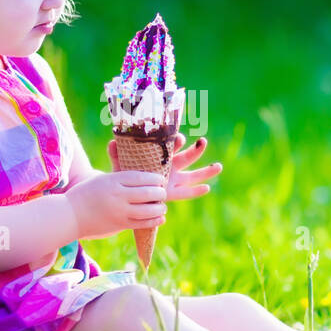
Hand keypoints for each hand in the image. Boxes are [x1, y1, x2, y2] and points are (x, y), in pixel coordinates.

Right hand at [64, 169, 167, 240]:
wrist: (70, 215)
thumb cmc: (87, 194)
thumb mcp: (102, 179)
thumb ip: (121, 177)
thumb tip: (145, 178)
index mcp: (113, 180)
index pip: (141, 177)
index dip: (155, 178)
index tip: (161, 179)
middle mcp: (118, 195)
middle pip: (148, 193)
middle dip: (160, 192)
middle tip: (163, 192)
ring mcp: (120, 211)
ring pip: (149, 210)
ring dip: (160, 207)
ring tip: (162, 205)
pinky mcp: (120, 225)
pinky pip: (142, 223)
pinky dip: (155, 220)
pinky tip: (160, 217)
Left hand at [105, 132, 221, 202]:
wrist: (124, 188)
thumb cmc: (125, 171)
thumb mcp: (120, 163)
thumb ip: (116, 154)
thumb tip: (112, 143)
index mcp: (160, 155)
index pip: (171, 146)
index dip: (176, 141)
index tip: (179, 138)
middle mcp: (170, 165)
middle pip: (186, 157)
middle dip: (195, 150)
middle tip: (203, 142)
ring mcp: (173, 179)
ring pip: (193, 174)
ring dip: (206, 170)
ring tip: (218, 167)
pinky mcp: (172, 192)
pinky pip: (186, 192)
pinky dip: (196, 191)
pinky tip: (207, 188)